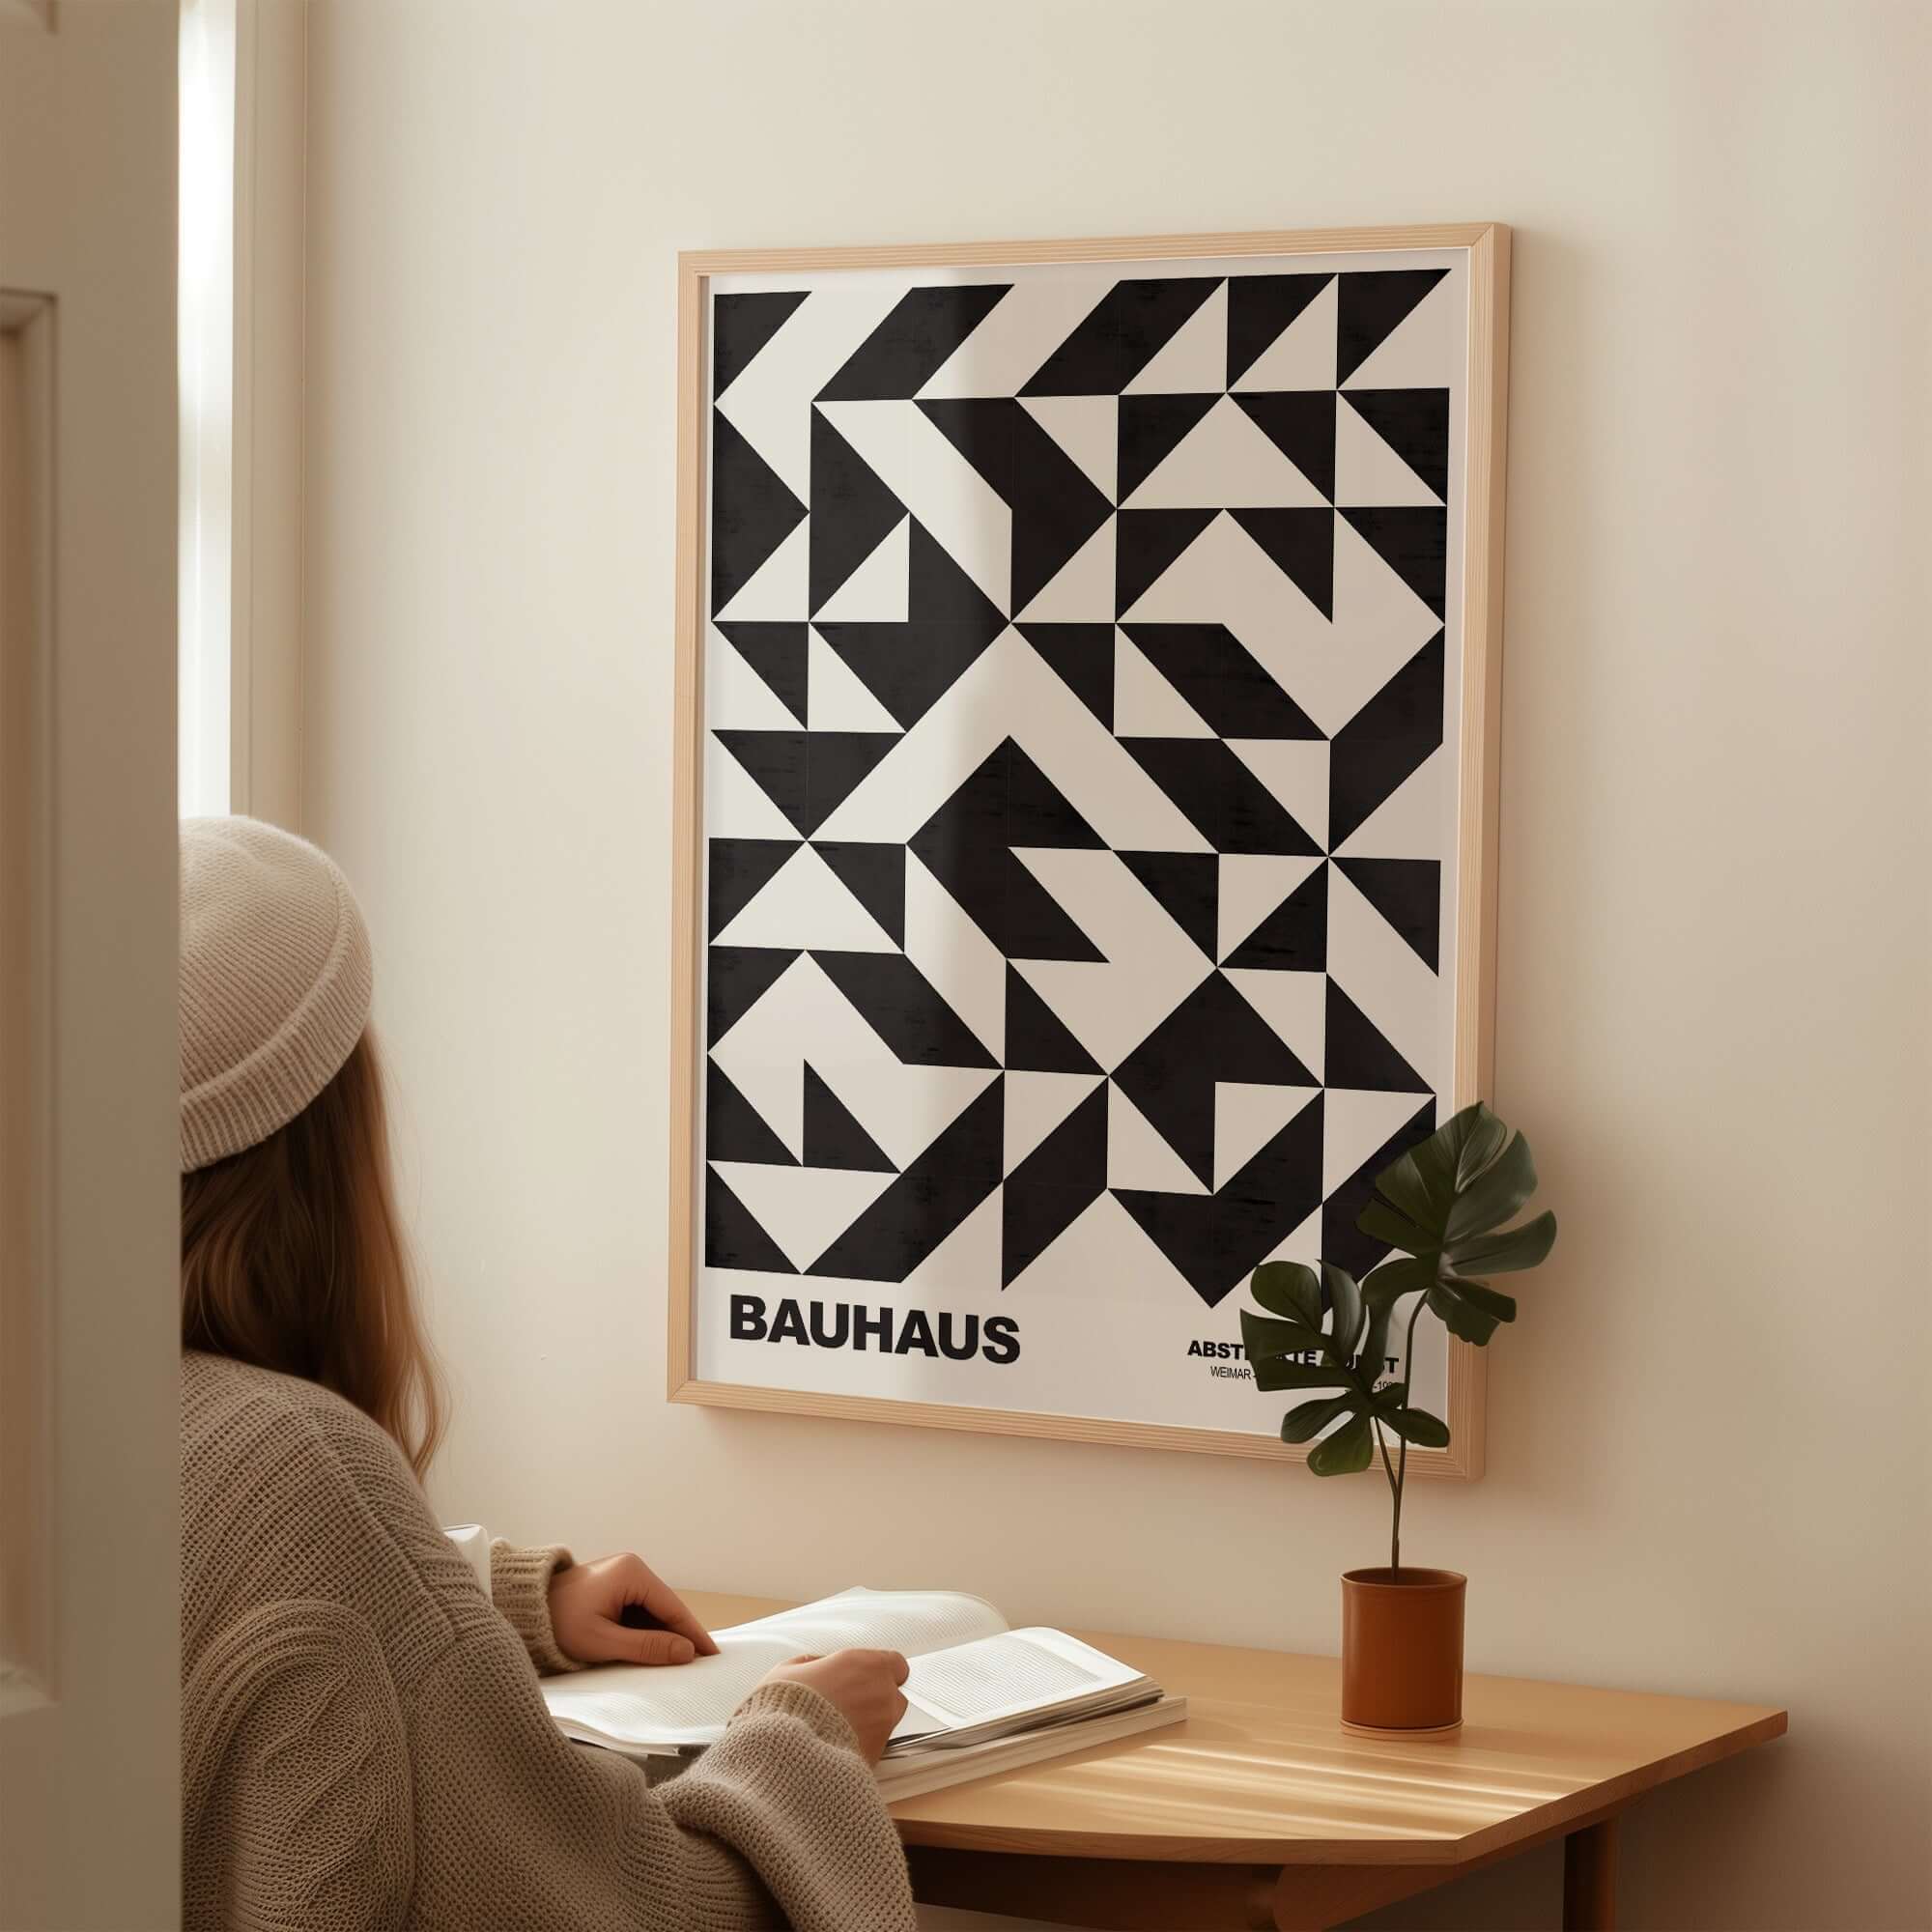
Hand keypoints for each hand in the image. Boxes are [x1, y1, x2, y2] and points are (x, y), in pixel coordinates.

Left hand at [547, 1553, 719, 1666]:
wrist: (522, 1613)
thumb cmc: (558, 1625)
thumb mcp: (603, 1641)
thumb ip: (646, 1647)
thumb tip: (687, 1652)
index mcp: (632, 1572)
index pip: (673, 1607)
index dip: (693, 1633)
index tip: (711, 1656)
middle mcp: (632, 1568)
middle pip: (665, 1609)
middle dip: (679, 1636)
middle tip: (700, 1665)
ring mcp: (622, 1577)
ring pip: (652, 1613)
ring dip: (662, 1636)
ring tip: (679, 1663)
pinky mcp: (613, 1590)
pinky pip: (638, 1613)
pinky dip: (646, 1633)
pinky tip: (654, 1652)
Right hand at [760, 1649, 909, 1761]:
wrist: (785, 1757)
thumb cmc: (784, 1711)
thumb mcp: (787, 1671)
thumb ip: (812, 1664)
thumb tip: (818, 1666)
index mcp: (862, 1664)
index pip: (895, 1663)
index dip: (880, 1671)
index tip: (865, 1678)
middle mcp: (880, 1692)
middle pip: (894, 1695)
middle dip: (876, 1699)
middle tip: (848, 1706)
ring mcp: (883, 1726)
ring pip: (887, 1723)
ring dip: (871, 1724)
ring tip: (839, 1731)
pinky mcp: (878, 1756)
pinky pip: (877, 1747)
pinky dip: (864, 1746)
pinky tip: (838, 1748)